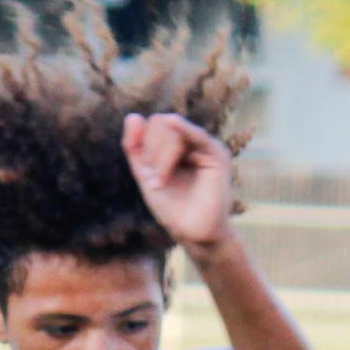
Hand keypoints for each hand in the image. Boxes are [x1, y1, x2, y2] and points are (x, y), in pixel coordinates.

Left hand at [122, 113, 234, 252]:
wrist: (193, 234)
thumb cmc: (172, 209)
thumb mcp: (146, 175)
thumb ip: (135, 148)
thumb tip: (133, 116)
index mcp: (173, 147)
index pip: (153, 126)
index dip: (142, 143)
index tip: (144, 174)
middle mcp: (190, 143)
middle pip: (162, 124)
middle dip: (152, 150)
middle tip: (154, 181)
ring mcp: (204, 147)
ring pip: (174, 129)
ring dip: (162, 156)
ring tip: (161, 181)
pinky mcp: (216, 154)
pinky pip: (196, 134)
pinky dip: (183, 128)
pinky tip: (172, 123)